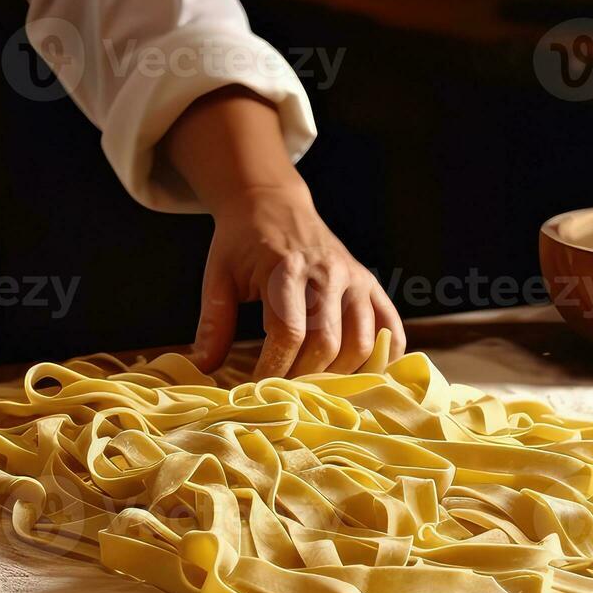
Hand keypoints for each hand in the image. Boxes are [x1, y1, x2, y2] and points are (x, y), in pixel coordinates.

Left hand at [191, 184, 404, 378]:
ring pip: (361, 342)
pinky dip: (383, 355)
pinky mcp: (370, 282)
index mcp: (286, 269)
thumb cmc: (242, 244)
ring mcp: (355, 278)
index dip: (275, 368)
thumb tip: (202, 367)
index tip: (258, 386)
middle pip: (327, 343)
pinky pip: (390, 327)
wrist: (274, 203)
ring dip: (339, 373)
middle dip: (304, 376)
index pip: (288, 333)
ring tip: (313, 383)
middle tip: (284, 389)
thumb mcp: (219, 276)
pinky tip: (362, 372)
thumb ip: (214, 322)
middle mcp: (328, 273)